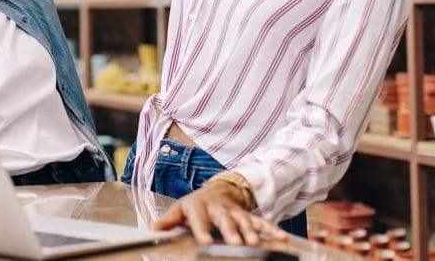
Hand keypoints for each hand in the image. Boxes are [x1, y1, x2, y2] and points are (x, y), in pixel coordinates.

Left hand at [151, 180, 287, 245]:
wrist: (217, 191)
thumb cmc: (195, 206)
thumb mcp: (180, 210)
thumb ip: (169, 220)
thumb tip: (153, 227)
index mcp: (199, 207)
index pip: (200, 219)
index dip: (202, 230)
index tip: (205, 241)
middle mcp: (219, 209)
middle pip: (225, 220)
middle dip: (231, 232)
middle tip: (236, 243)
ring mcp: (235, 212)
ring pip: (245, 222)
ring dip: (251, 232)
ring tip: (257, 244)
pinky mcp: (248, 216)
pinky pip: (261, 222)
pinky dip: (272, 230)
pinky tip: (281, 239)